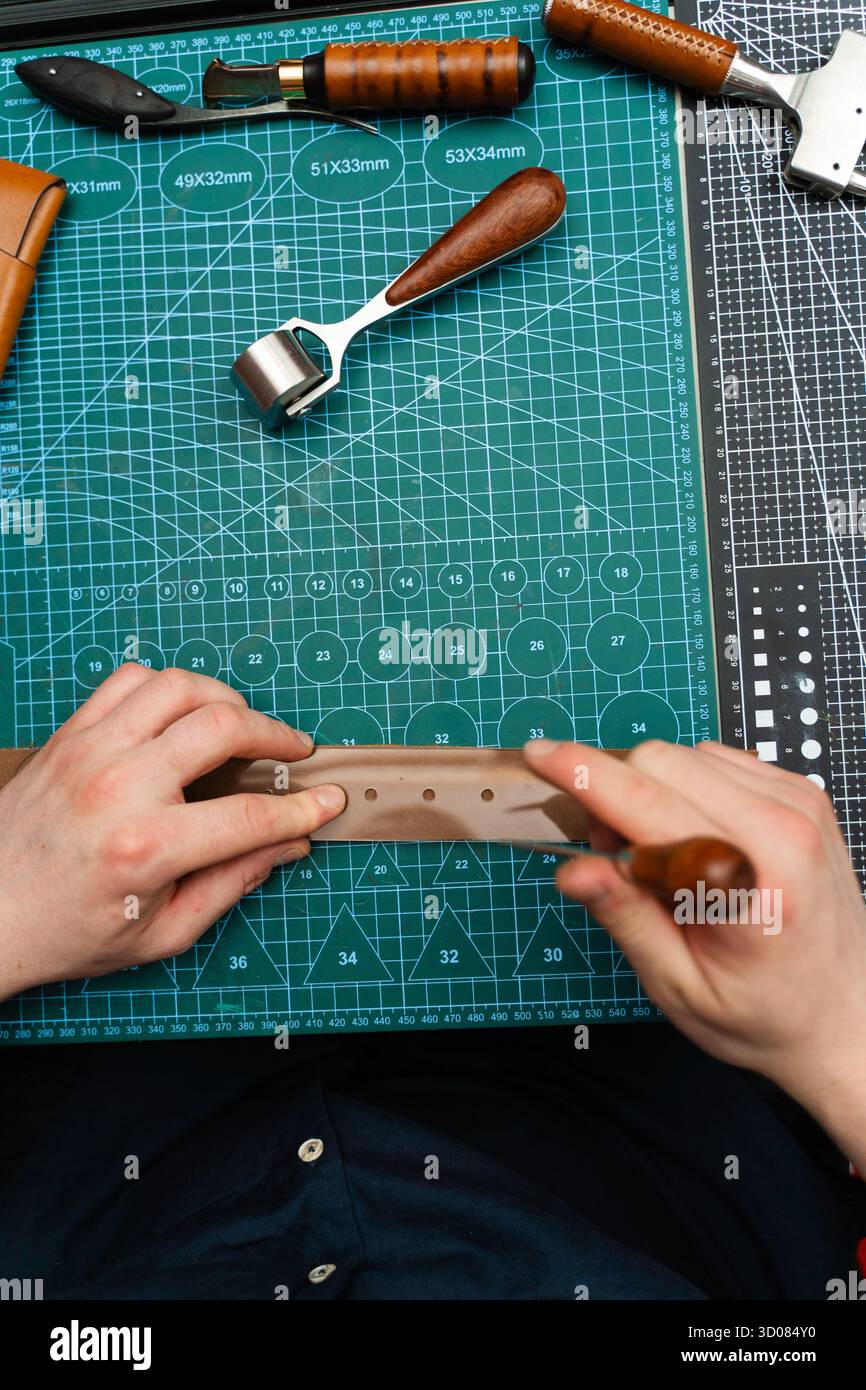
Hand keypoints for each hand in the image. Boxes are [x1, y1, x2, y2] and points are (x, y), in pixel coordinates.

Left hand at [0, 665, 344, 998]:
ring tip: (241, 727)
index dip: (300, 808)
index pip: (249, 816)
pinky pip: (128, 681)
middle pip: (222, 726)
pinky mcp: (69, 735)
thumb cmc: (68, 933)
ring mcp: (90, 752)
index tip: (327, 799)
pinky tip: (181, 716)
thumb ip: (231, 884)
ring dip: (224, 699)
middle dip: (275, 734)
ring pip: (178, 687)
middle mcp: (118, 788)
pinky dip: (167, 688)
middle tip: (293, 751)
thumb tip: (287, 845)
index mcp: (146, 848)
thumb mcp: (162, 934)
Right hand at [524, 739, 865, 1166]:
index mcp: (749, 880)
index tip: (539, 756)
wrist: (847, 1017)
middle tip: (610, 855)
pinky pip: (717, 761)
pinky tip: (694, 838)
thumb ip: (626, 918)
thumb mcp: (681, 987)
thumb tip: (575, 870)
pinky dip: (688, 789)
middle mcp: (782, 826)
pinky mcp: (802, 793)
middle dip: (615, 793)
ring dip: (651, 791)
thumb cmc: (766, 1014)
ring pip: (685, 755)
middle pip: (660, 761)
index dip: (583, 774)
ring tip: (660, 856)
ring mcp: (798, 802)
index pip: (645, 801)